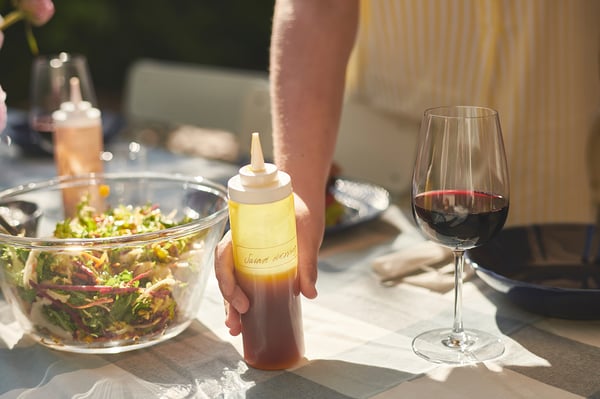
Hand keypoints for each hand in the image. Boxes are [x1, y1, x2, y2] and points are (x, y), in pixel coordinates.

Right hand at [214, 193, 322, 335]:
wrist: (305, 201)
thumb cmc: (302, 210)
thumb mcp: (307, 233)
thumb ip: (308, 261)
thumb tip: (310, 293)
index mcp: (243, 231)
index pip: (224, 255)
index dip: (227, 280)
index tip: (242, 302)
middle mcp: (241, 244)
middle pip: (225, 273)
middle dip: (227, 301)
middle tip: (236, 323)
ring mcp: (248, 255)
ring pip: (233, 281)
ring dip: (231, 306)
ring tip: (236, 329)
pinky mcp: (258, 265)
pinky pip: (246, 283)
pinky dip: (244, 301)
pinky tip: (246, 322)